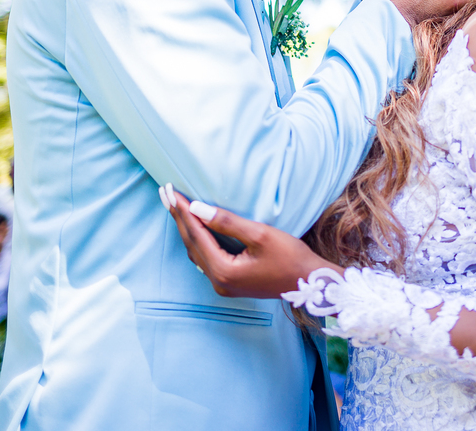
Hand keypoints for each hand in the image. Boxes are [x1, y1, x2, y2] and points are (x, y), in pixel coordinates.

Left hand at [161, 184, 334, 298]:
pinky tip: (195, 228)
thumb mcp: (260, 234)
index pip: (195, 234)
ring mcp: (223, 285)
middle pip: (191, 244)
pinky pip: (206, 258)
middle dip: (178, 217)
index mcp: (223, 270)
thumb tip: (197, 208)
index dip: (182, 211)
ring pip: (196, 252)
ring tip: (175, 206)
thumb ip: (227, 222)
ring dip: (186, 228)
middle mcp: (218, 281)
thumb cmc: (290, 257)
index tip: (170, 190)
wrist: (310, 283)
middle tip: (165, 193)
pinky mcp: (230, 283)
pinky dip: (198, 240)